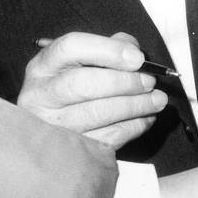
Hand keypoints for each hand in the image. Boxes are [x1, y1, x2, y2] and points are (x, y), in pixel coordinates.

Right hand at [18, 32, 166, 148]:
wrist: (52, 136)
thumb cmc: (72, 88)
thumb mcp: (80, 62)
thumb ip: (107, 47)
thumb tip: (132, 49)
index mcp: (42, 67)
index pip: (70, 48)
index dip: (107, 50)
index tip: (137, 58)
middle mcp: (41, 96)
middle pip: (83, 84)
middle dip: (124, 82)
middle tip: (149, 81)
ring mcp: (54, 126)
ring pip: (98, 113)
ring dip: (136, 106)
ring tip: (157, 100)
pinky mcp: (71, 150)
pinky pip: (108, 137)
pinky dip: (134, 126)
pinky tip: (146, 118)